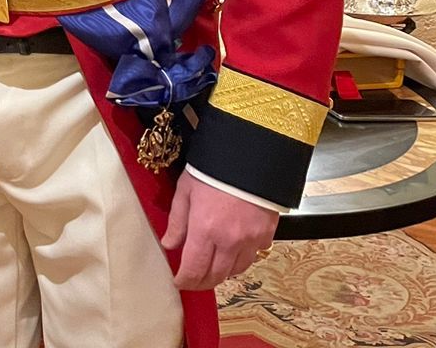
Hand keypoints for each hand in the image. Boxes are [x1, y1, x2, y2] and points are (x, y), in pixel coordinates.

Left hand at [161, 171, 278, 289]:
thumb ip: (177, 220)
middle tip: (193, 281)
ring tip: (211, 267)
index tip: (178, 282)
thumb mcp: (186, 190)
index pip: (194, 269)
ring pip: (235, 271)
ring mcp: (250, 240)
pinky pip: (252, 257)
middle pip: (216, 276)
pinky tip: (231, 253)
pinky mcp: (266, 235)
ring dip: (221, 273)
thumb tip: (170, 244)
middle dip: (202, 282)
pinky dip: (239, 260)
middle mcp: (229, 241)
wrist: (249, 154)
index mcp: (205, 230)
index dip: (185, 281)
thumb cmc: (212, 169)